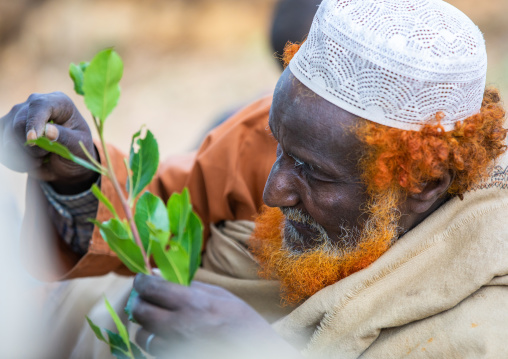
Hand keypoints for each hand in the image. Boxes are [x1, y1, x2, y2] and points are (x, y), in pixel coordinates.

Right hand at [0, 92, 97, 193]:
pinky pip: (3, 146)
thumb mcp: (79, 146)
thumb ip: (66, 137)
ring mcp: (18, 114)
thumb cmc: (77, 149)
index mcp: (59, 102)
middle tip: (46, 155)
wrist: (66, 161)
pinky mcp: (7, 127)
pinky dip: (15, 161)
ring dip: (24, 155)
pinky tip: (30, 162)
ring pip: (8, 136)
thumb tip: (48, 131)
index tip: (32, 140)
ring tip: (42, 157)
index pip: (40, 105)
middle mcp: (35, 104)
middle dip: (32, 146)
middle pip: (19, 122)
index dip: (34, 122)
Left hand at [132, 274, 302, 358]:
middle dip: (138, 302)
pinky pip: (153, 352)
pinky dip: (156, 343)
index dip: (142, 281)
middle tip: (144, 298)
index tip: (141, 279)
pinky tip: (168, 336)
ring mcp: (176, 347)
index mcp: (193, 303)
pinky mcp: (176, 358)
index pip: (153, 288)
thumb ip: (191, 286)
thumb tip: (162, 275)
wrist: (255, 351)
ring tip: (158, 320)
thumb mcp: (220, 296)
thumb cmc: (241, 321)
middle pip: (140, 311)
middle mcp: (180, 326)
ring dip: (146, 326)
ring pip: (142, 336)